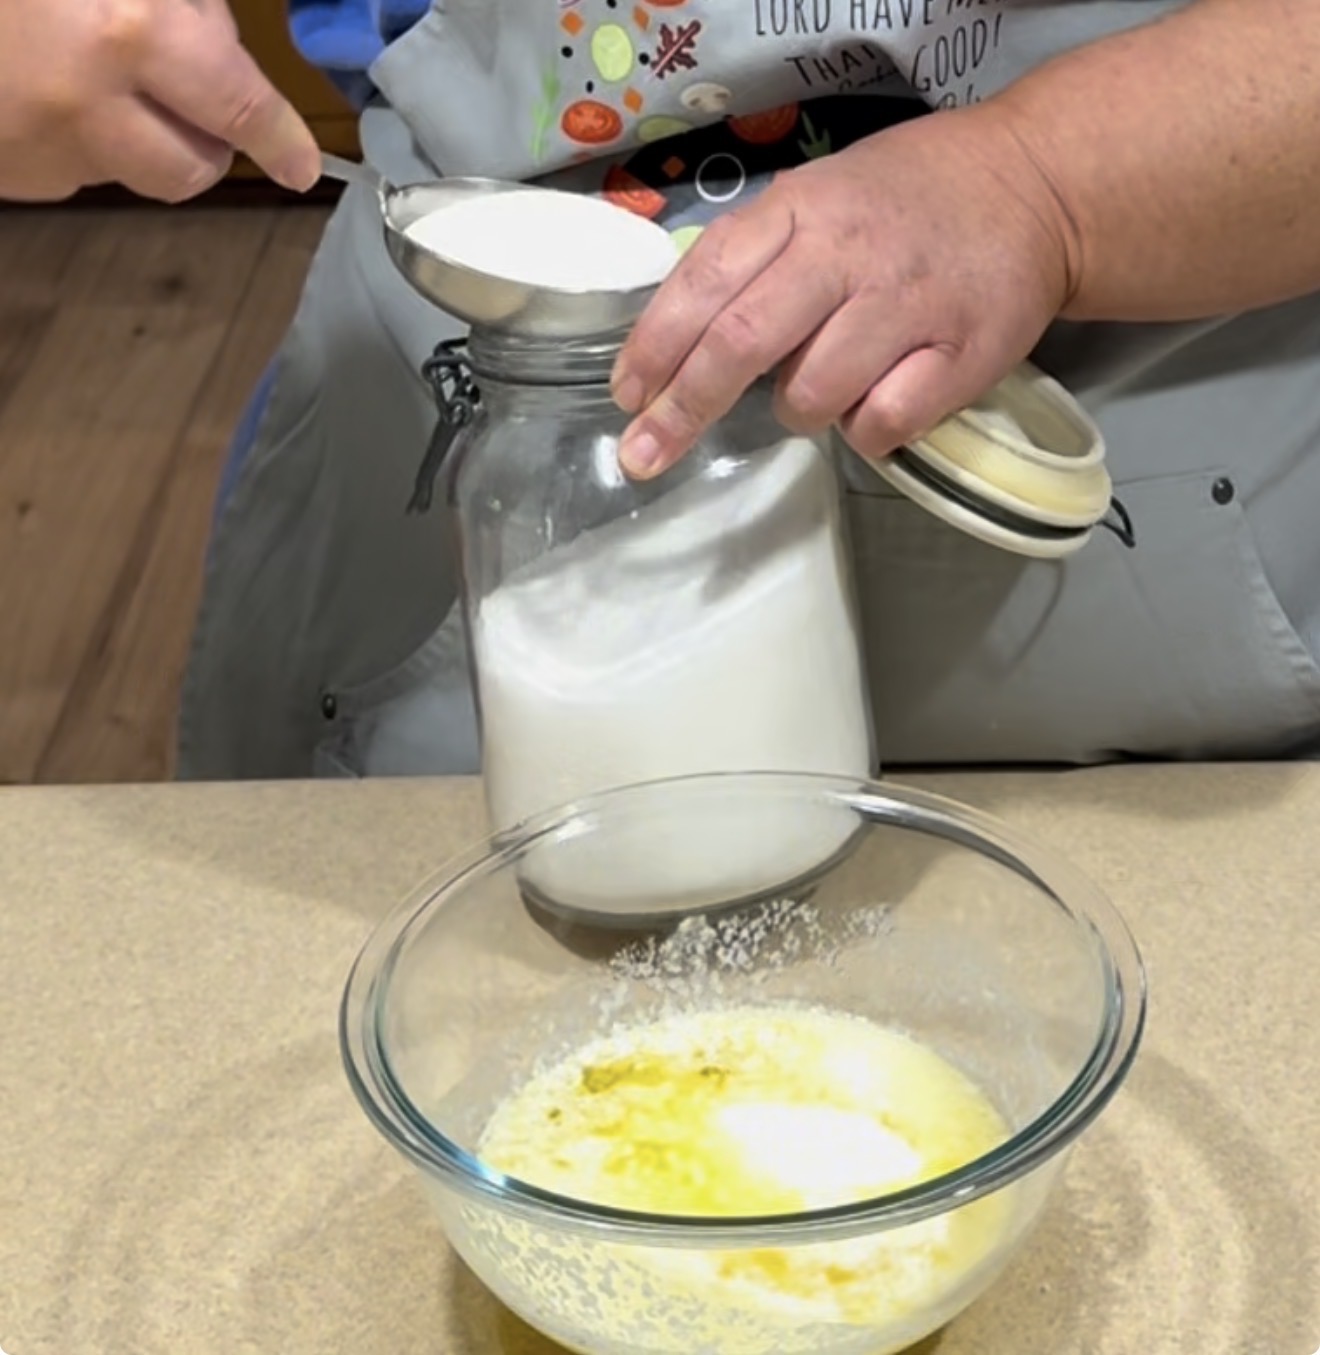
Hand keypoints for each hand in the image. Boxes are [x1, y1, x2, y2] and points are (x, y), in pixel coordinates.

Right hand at [0, 0, 320, 202]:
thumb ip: (177, 4)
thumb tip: (218, 40)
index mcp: (125, 36)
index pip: (238, 107)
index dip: (279, 135)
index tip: (301, 163)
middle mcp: (87, 112)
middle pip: (191, 172)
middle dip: (207, 141)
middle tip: (183, 86)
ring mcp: (38, 153)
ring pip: (129, 172)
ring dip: (137, 136)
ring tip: (94, 69)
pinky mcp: (6, 175)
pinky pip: (66, 167)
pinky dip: (73, 134)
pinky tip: (37, 80)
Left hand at [611, 106, 1077, 477]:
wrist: (1036, 185)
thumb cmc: (907, 201)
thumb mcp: (820, 198)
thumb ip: (755, 258)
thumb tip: (679, 343)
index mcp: (802, 210)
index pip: (706, 280)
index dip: (656, 346)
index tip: (626, 398)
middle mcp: (848, 253)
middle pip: (742, 341)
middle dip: (683, 407)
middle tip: (645, 455)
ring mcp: (907, 304)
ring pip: (812, 393)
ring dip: (796, 414)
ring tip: (818, 394)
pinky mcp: (962, 354)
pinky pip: (884, 422)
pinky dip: (866, 430)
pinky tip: (878, 402)